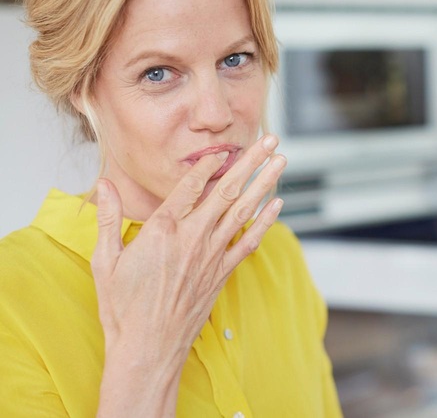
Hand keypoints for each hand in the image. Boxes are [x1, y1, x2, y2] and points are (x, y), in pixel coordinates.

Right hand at [91, 135, 284, 415]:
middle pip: (227, 191)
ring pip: (244, 211)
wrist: (148, 348)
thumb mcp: (105, 260)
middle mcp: (193, 238)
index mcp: (162, 230)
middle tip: (269, 139)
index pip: (190, 186)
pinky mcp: (222, 274)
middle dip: (251, 162)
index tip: (224, 146)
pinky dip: (266, 223)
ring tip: (281, 161)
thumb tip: (103, 186)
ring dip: (265, 183)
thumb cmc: (123, 307)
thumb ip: (108, 219)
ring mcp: (211, 256)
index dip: (208, 163)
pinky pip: (249, 242)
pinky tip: (278, 205)